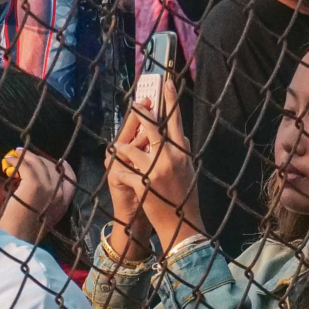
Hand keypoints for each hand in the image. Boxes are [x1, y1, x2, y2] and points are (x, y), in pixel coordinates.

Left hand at [0, 150, 74, 243]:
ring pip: (40, 164)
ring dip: (27, 156)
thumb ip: (47, 200)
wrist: (16, 241)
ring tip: (17, 153)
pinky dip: (18, 160)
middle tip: (27, 156)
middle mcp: (60, 195)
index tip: (55, 160)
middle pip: (54, 168)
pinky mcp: (34, 185)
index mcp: (64, 204)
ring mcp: (48, 189)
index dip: (63, 167)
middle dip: (40, 159)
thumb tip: (39, 181)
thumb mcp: (44, 216)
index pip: (71, 178)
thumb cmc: (24, 231)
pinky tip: (9, 160)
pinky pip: (27, 165)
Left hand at [110, 103, 202, 249]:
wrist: (182, 226)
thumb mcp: (189, 170)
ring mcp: (155, 171)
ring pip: (130, 150)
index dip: (171, 100)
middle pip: (151, 128)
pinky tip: (118, 175)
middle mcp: (170, 158)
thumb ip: (182, 150)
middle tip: (134, 105)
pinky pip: (124, 171)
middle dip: (140, 115)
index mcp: (182, 153)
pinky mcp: (143, 184)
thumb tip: (179, 132)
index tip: (167, 82)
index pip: (176, 121)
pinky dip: (120, 172)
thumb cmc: (186, 197)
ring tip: (119, 152)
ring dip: (122, 150)